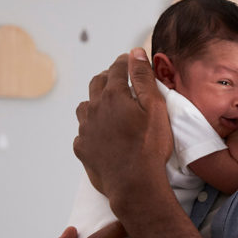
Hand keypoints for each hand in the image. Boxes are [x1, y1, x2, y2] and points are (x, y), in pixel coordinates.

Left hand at [73, 49, 172, 212]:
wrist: (134, 184)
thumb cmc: (149, 146)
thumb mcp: (155, 107)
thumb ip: (143, 77)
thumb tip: (135, 53)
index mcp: (113, 95)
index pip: (116, 68)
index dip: (125, 62)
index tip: (130, 60)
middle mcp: (94, 108)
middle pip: (97, 83)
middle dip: (108, 77)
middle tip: (120, 81)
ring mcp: (85, 129)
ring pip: (85, 106)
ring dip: (96, 102)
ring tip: (108, 107)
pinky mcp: (82, 147)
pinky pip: (83, 131)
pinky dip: (92, 127)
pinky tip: (103, 134)